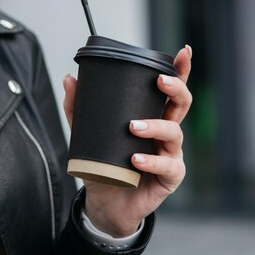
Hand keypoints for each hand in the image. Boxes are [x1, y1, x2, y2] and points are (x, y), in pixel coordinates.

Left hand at [63, 45, 192, 236]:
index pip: (170, 89)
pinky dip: (151, 161)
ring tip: (133, 127)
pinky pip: (167, 165)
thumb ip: (78, 108)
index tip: (184, 51)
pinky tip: (136, 158)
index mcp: (151, 115)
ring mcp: (171, 153)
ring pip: (174, 132)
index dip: (180, 70)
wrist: (106, 202)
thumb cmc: (104, 164)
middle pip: (182, 103)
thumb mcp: (86, 134)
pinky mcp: (170, 176)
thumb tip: (70, 78)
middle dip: (175, 88)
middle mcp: (166, 131)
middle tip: (159, 81)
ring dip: (155, 126)